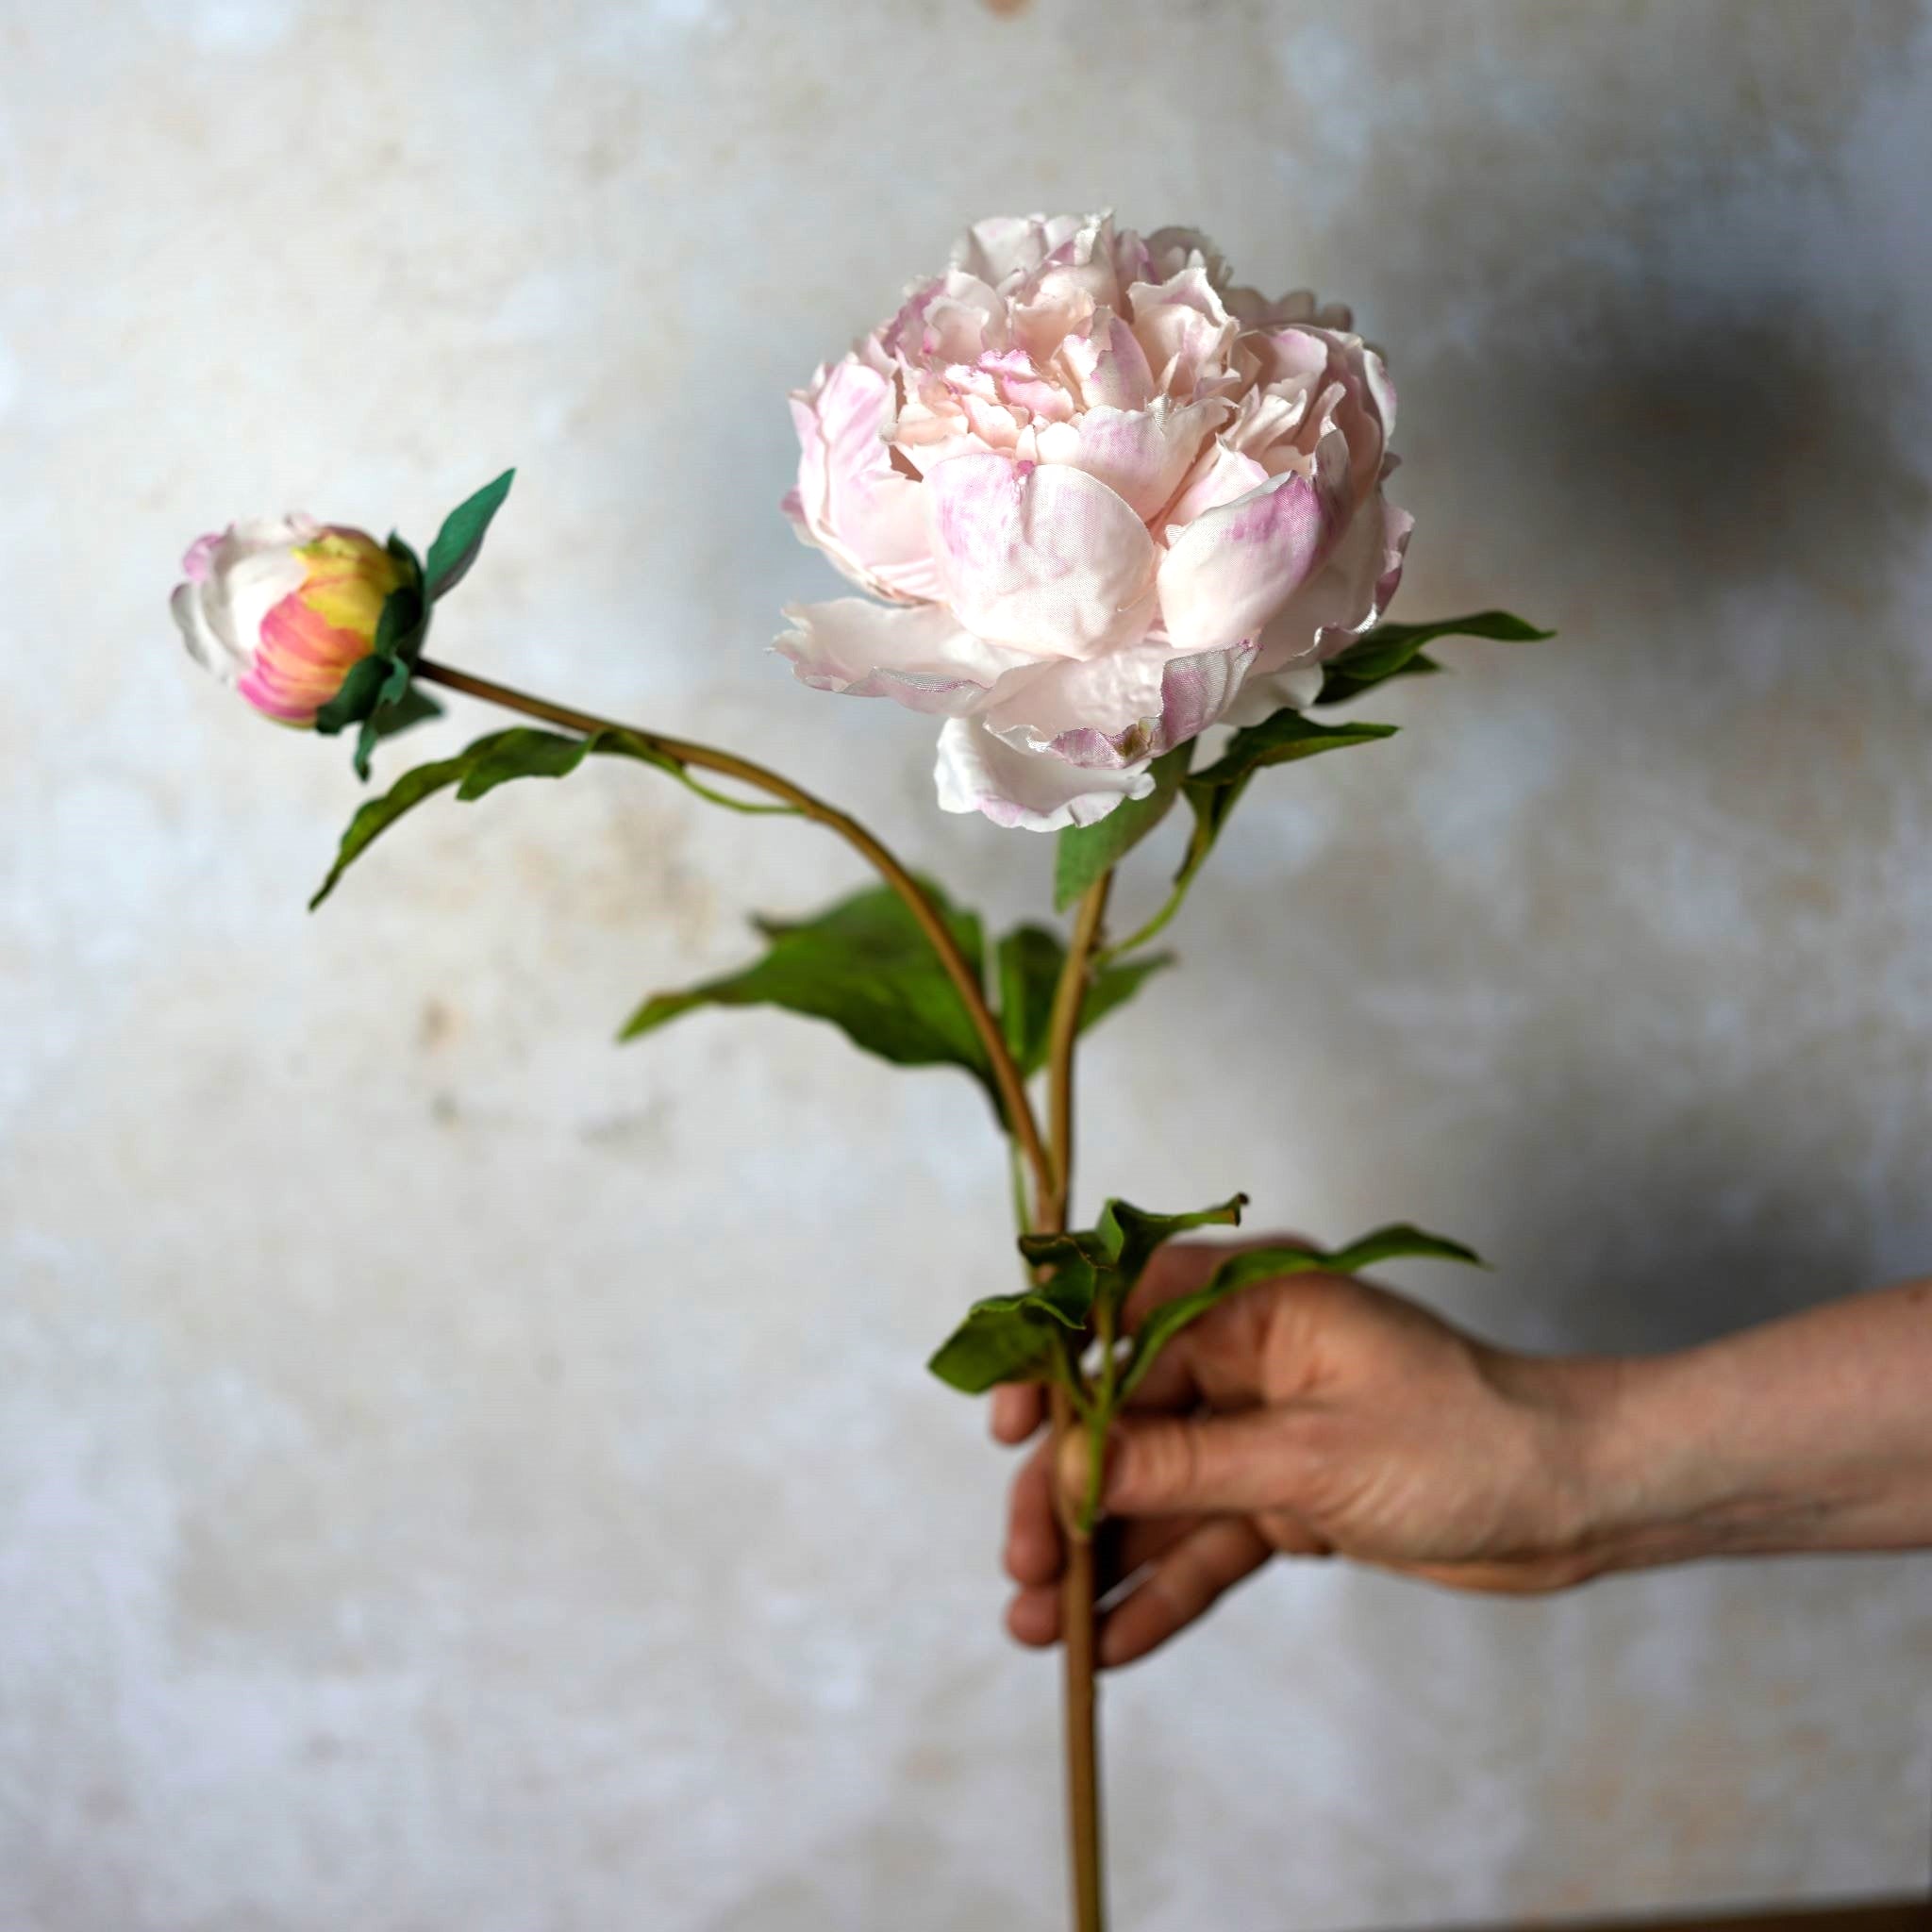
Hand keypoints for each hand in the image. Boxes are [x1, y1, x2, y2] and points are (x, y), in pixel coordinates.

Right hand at [993, 1240, 1605, 1667]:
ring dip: (1102, 1556)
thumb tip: (1073, 1473)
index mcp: (1255, 1300)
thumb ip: (1185, 1464)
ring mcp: (1263, 1426)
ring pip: (1158, 1490)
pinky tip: (1113, 1641)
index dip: (1054, 1373)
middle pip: (1126, 1421)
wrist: (1577, 1502)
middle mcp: (1248, 1353)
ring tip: (1040, 1625)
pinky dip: (1165, 1586)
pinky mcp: (1285, 1492)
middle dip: (1070, 1497)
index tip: (1007, 1431)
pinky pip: (1205, 1537)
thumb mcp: (1311, 1457)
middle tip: (1024, 1569)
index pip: (1120, 1321)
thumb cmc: (1469, 1441)